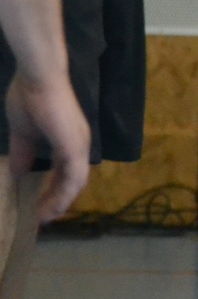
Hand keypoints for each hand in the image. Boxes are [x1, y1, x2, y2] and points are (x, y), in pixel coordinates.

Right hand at [6, 73, 89, 222]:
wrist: (37, 79)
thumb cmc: (29, 100)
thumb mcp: (23, 133)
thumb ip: (24, 152)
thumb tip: (17, 172)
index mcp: (68, 140)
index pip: (66, 172)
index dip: (54, 190)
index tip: (39, 206)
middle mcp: (79, 145)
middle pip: (73, 181)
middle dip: (58, 201)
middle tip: (42, 218)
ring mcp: (80, 146)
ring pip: (75, 184)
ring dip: (60, 203)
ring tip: (44, 219)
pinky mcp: (75, 147)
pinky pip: (73, 179)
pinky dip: (63, 196)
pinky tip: (50, 209)